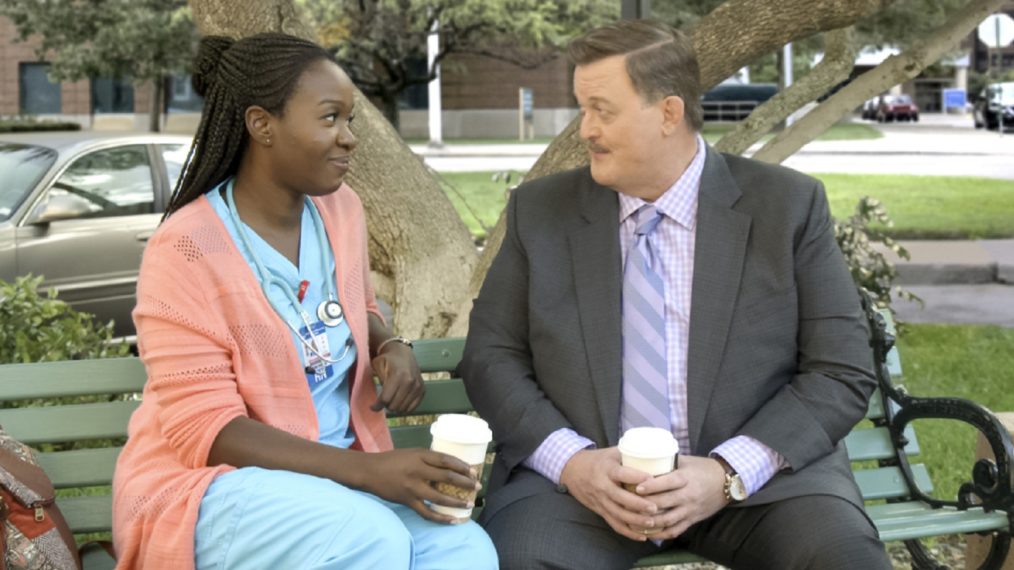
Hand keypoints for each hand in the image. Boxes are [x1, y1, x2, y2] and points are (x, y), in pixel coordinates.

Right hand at [360, 449, 479, 523]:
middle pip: (447, 477)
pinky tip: (453, 520)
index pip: (446, 460)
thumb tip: (449, 466)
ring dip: (457, 501)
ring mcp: (413, 487)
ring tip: (469, 503)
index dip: (462, 466)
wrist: (370, 471)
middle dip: (465, 482)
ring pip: (439, 497)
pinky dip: (441, 517)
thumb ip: (428, 459)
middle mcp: (418, 470)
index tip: (474, 471)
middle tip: (477, 486)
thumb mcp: (412, 453)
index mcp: (420, 455)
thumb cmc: (392, 460)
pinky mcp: (408, 501)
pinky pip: (427, 512)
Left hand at [371, 341, 422, 412]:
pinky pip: (413, 407)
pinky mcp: (422, 389)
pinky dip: (405, 407)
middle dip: (386, 405)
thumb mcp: (377, 366)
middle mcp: (410, 382)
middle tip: (383, 400)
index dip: (377, 405)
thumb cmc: (387, 359)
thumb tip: (378, 402)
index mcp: (397, 375)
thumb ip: (378, 384)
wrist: (402, 352)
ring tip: (391, 399)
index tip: (372, 407)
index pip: (386, 399)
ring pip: (403, 409)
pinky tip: (399, 400)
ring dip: (395, 406)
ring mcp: (417, 386)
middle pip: (394, 406)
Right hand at [559, 448, 660, 541]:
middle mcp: (602, 485)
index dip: (636, 477)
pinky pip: (614, 524)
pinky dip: (628, 532)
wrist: (573, 470)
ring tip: (652, 522)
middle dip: (638, 504)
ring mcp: (600, 500)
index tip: (652, 479)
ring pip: (618, 514)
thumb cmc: (598, 460)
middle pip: (620, 497)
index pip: (622, 474)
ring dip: (635, 520)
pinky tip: (642, 536)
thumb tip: (658, 455)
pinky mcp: (600, 510)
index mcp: (607, 469)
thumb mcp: (612, 452)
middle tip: (655, 507)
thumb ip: (631, 455)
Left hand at [633, 455, 728, 539]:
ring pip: (668, 520)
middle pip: (665, 503)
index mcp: (686, 478)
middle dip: (645, 505)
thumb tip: (642, 456)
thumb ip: (666, 461)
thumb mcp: (685, 461)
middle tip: (628, 504)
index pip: (668, 482)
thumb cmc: (702, 468)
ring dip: (650, 523)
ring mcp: (690, 510)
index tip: (637, 488)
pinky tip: (648, 533)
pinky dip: (661, 534)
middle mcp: (689, 495)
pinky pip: (675, 530)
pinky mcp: (692, 520)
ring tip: (633, 521)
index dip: (653, 486)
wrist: (726, 482)